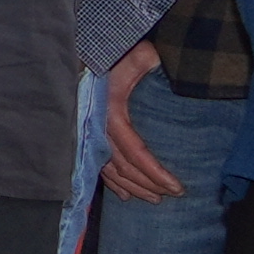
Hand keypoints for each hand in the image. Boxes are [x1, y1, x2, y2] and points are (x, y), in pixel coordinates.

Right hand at [98, 42, 180, 203]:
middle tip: (171, 195)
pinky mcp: (86, 136)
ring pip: (110, 172)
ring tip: (154, 199)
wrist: (76, 55)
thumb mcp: (131, 54)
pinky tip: (124, 195)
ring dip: (133, 188)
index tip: (177, 187)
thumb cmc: (107, 55)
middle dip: (148, 185)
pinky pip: (98, 166)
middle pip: (124, 168)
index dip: (156, 173)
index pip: (136, 153)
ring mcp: (89, 135)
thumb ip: (146, 59)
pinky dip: (112, 183)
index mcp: (111, 114)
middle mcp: (98, 129)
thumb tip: (159, 61)